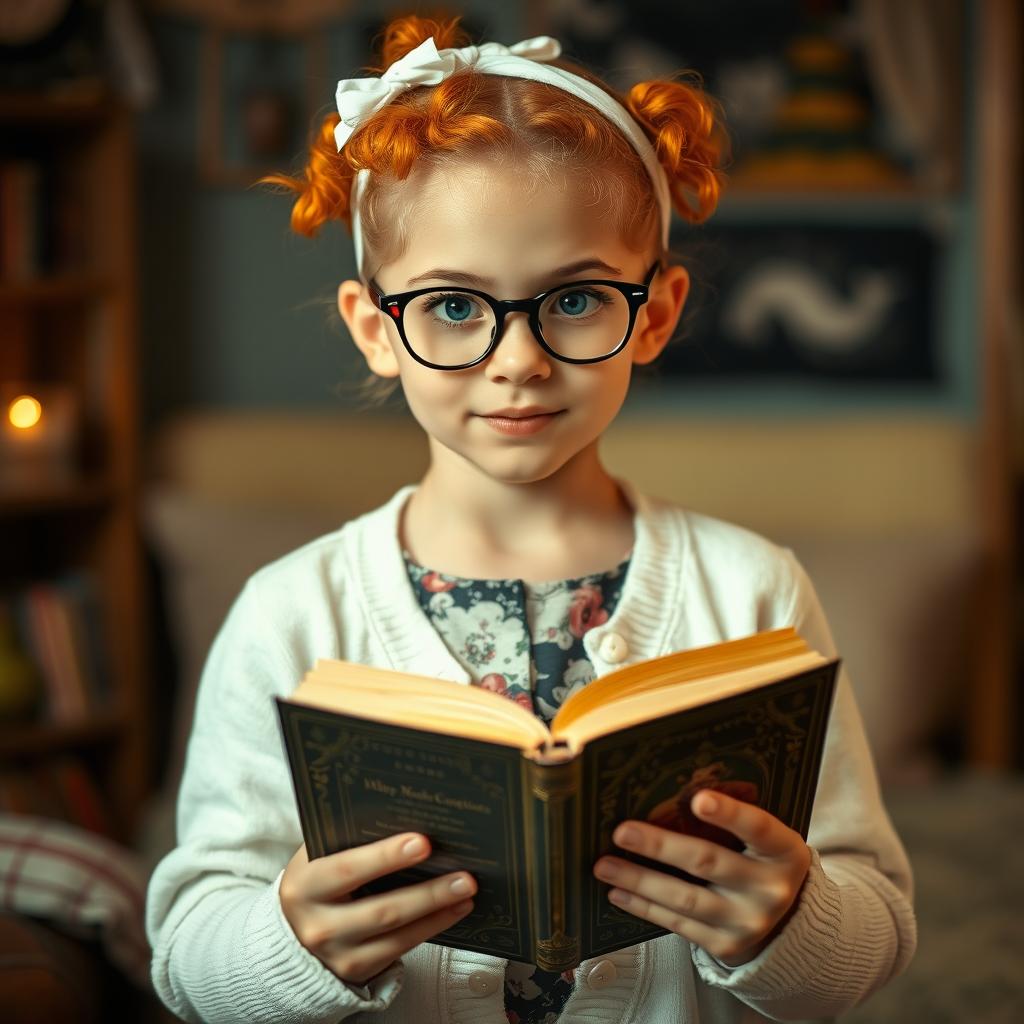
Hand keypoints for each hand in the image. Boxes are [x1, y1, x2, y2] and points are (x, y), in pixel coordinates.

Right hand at [280, 834, 475, 984]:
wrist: (294, 928)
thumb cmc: (319, 878)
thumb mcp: (320, 856)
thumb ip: (349, 838)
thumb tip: (407, 814)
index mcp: (305, 885)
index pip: (346, 869)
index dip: (385, 856)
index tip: (422, 843)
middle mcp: (318, 924)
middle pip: (380, 909)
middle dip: (426, 892)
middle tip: (463, 874)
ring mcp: (337, 952)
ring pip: (395, 931)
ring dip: (437, 909)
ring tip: (466, 889)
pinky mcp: (356, 968)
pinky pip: (400, 948)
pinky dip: (432, 926)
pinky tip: (455, 909)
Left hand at [592, 790, 810, 965]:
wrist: (785, 922)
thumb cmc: (759, 860)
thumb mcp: (762, 839)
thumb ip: (732, 819)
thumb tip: (668, 791)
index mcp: (784, 851)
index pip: (758, 827)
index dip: (730, 814)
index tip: (698, 799)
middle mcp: (770, 889)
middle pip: (708, 862)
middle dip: (660, 846)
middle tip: (622, 832)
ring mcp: (748, 922)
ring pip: (685, 899)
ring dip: (639, 881)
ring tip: (605, 866)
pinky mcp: (726, 946)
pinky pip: (679, 924)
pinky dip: (645, 907)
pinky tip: (619, 893)